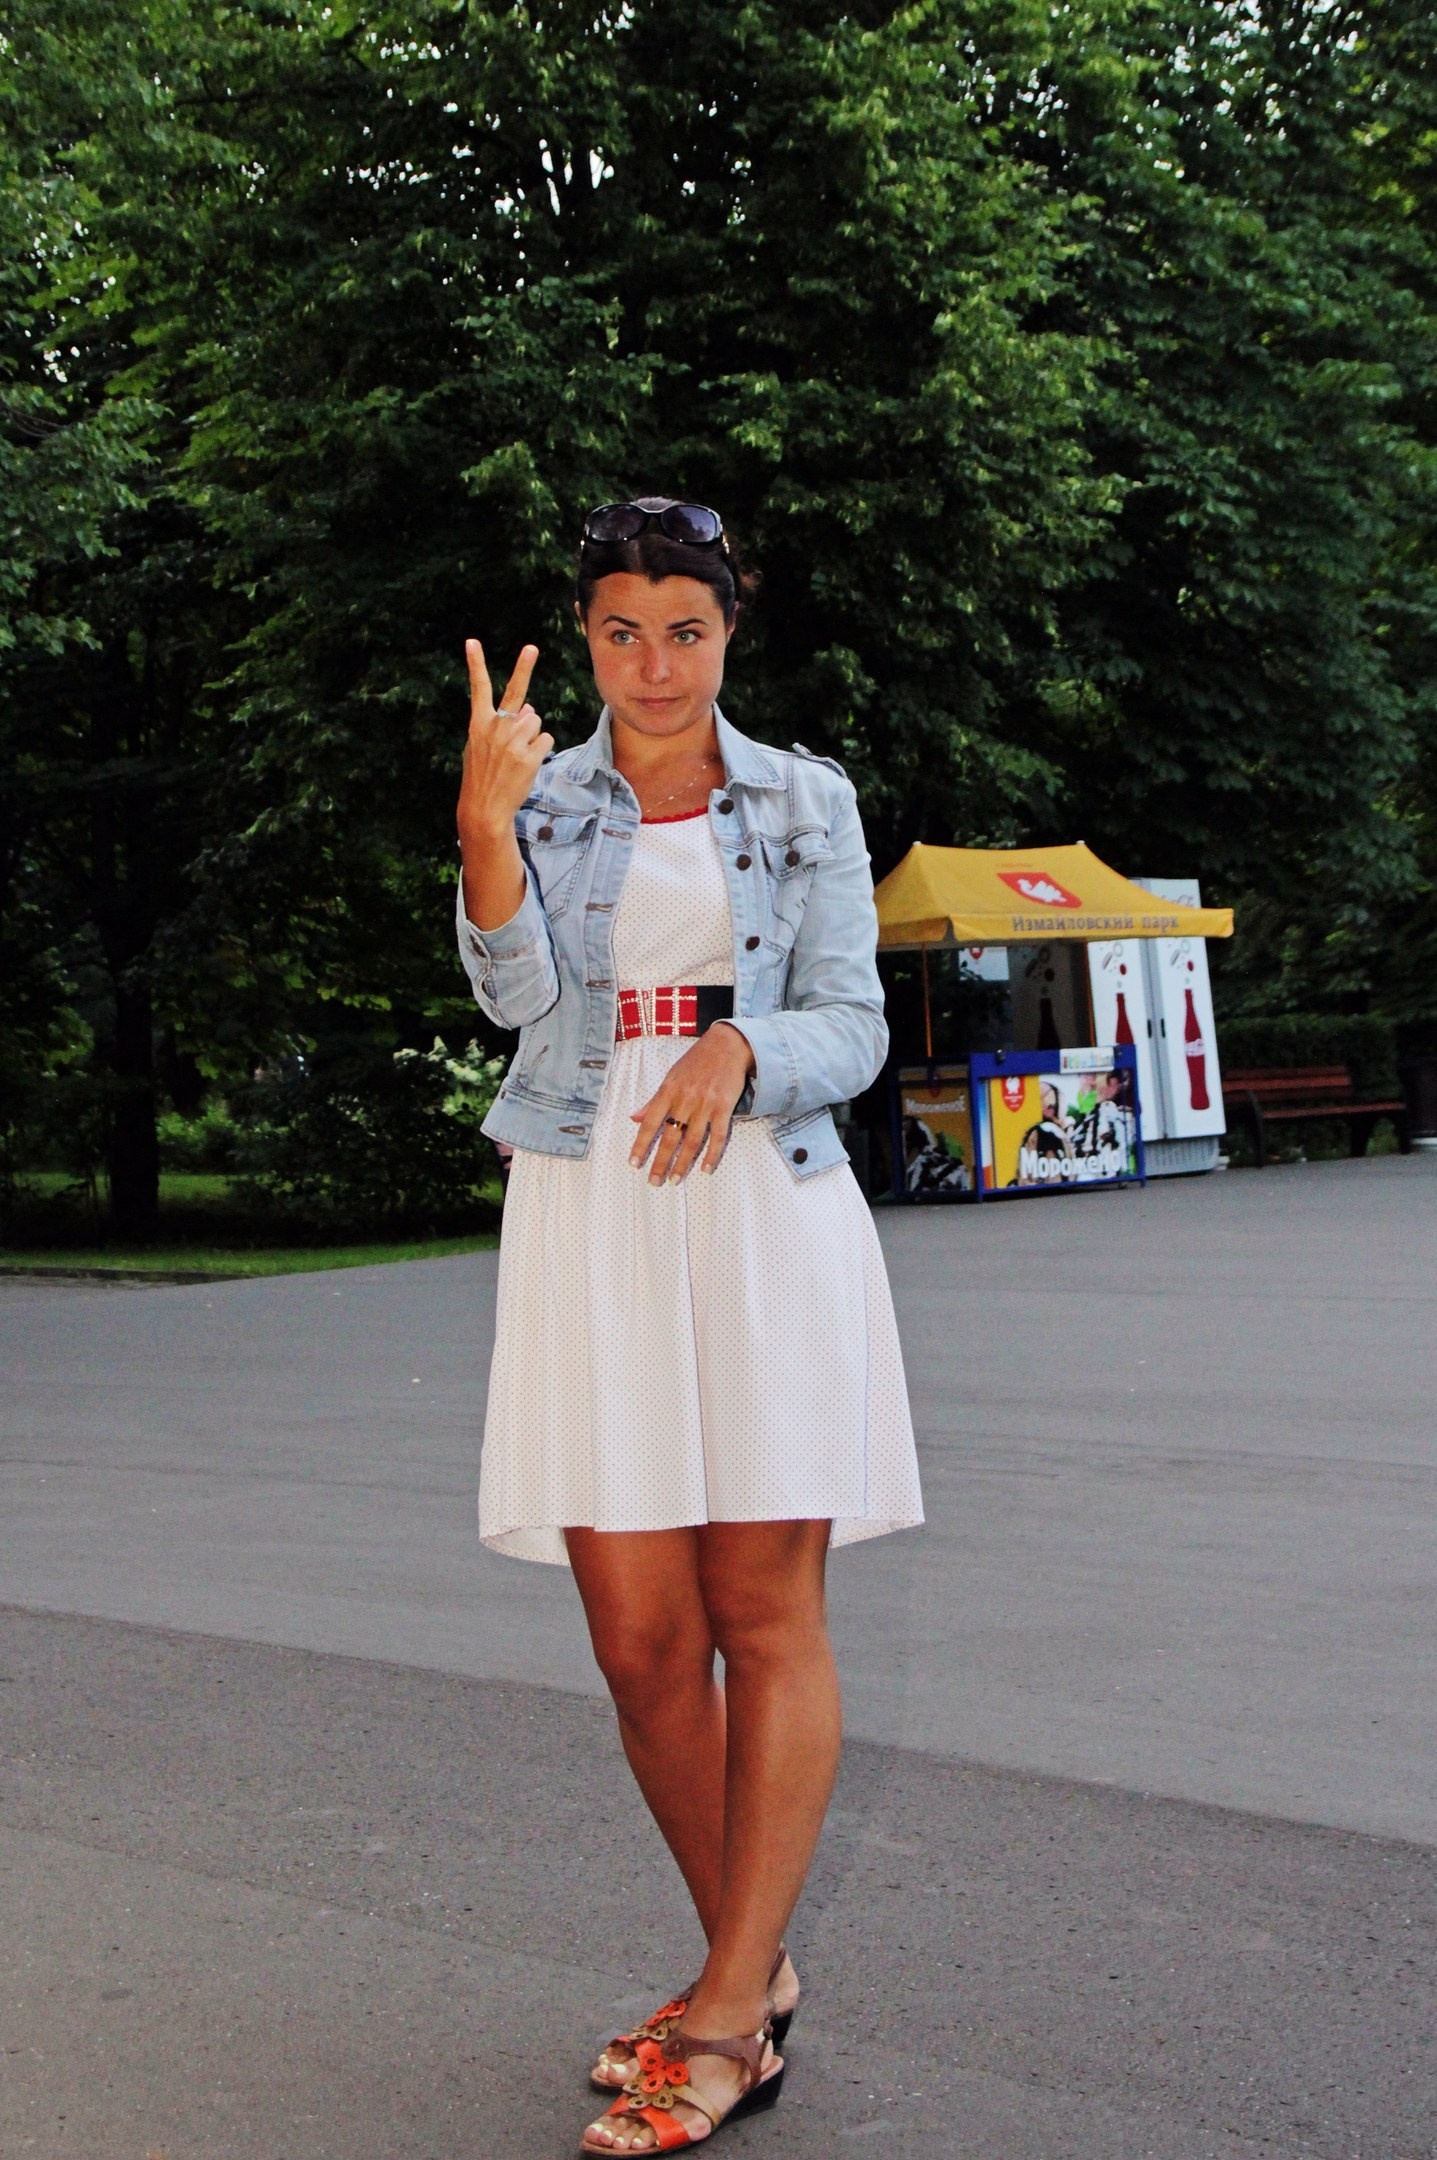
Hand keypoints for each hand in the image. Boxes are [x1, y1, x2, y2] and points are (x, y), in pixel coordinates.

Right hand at [457, 639, 553, 836]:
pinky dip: (540, 750)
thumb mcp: (480, 748)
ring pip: (535, 722)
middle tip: (531, 648)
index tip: (472, 642)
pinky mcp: (530, 754)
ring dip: (532, 735)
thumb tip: (531, 709)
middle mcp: (496, 727)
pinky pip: (545, 739)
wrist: (485, 808)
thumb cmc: (482, 777)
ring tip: (517, 757)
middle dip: (524, 666)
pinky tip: (526, 765)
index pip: (478, 689)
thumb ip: (501, 726)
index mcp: (479, 724)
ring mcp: (513, 740)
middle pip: (518, 694)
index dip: (475, 664)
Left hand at [629, 1022, 755, 1183]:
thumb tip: (634, 1118)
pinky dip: (712, 1154)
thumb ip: (654, 1100)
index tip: (633, 1163)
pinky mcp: (725, 1107)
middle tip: (653, 1182)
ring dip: (683, 1163)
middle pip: (670, 1137)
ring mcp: (706, 1104)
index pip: (650, 1123)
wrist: (727, 1045)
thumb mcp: (670, 1077)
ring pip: (692, 1140)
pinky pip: (718, 1136)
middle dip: (660, 1161)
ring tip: (675, 1180)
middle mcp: (685, 1099)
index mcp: (668, 1091)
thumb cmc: (696, 1060)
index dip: (641, 1144)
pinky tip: (705, 1169)